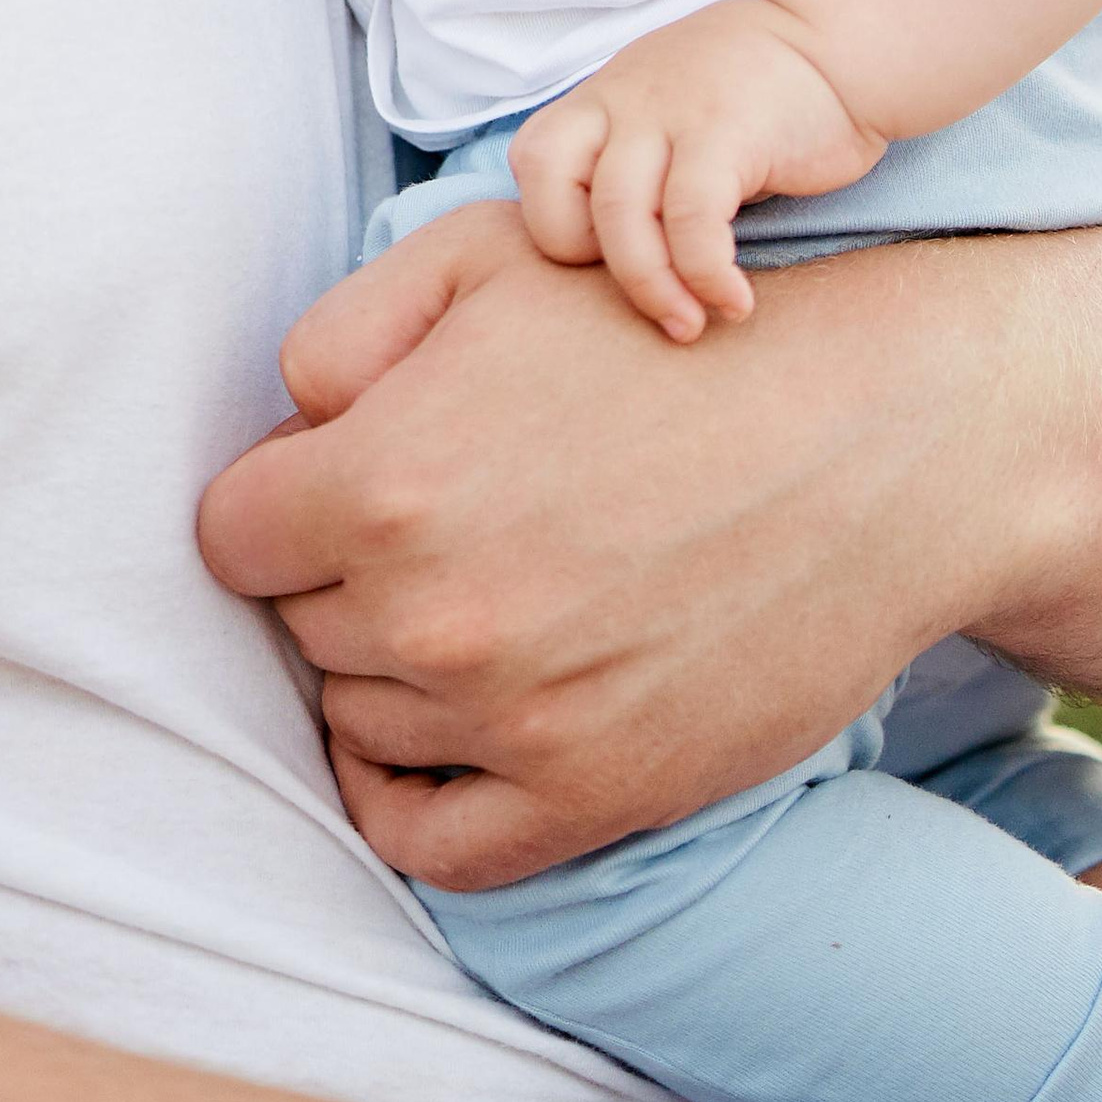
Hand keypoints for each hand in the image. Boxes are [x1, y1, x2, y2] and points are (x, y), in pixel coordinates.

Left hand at [198, 196, 1011, 888]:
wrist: (869, 442)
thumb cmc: (670, 334)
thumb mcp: (490, 260)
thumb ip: (344, 333)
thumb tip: (282, 428)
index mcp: (386, 478)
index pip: (233, 534)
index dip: (282, 495)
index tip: (338, 478)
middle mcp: (431, 611)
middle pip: (300, 623)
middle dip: (343, 570)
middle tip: (436, 519)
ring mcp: (508, 718)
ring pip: (359, 720)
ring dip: (388, 668)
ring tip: (474, 592)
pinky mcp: (587, 794)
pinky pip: (430, 842)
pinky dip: (406, 799)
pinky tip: (432, 739)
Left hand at [510, 0, 885, 339]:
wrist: (841, 41)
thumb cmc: (757, 94)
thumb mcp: (673, 108)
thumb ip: (636, 157)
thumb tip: (614, 254)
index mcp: (604, 97)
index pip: (532, 161)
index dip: (558, 224)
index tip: (614, 262)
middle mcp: (625, 97)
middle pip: (557, 190)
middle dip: (594, 266)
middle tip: (649, 304)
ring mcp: (672, 109)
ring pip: (619, 211)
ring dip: (652, 287)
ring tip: (691, 324)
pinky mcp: (727, 130)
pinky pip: (692, 219)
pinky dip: (706, 275)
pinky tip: (735, 301)